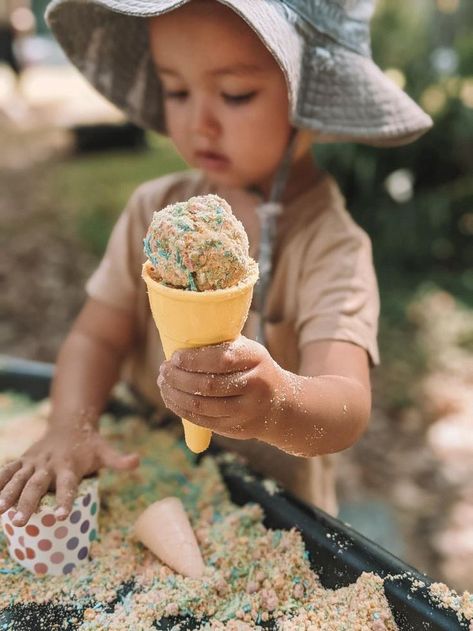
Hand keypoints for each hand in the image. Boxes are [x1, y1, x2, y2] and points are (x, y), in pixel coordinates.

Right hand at [0, 424, 138, 525]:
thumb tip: (137, 460)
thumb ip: (118, 459)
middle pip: (38, 485)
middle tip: (20, 521)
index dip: (65, 500)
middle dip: (28, 502)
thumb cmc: (89, 445)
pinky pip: (7, 471)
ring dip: (8, 494)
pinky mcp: (23, 460)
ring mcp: (34, 462)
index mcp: (70, 465)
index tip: (62, 516)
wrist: (69, 423)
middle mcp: (50, 464)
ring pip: (18, 478)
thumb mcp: (105, 451)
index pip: (68, 485)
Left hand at [158, 336, 287, 440]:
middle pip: (208, 385)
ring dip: (175, 395)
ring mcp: (247, 410)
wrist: (279, 402)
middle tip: (164, 370)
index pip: (222, 359)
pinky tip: (171, 399)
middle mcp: (256, 385)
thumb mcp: (247, 350)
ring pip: (202, 405)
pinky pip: (203, 421)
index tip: (174, 357)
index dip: (193, 360)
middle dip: (178, 378)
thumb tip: (180, 333)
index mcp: (256, 358)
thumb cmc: (252, 368)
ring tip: (163, 384)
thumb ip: (221, 343)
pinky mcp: (237, 428)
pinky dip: (182, 410)